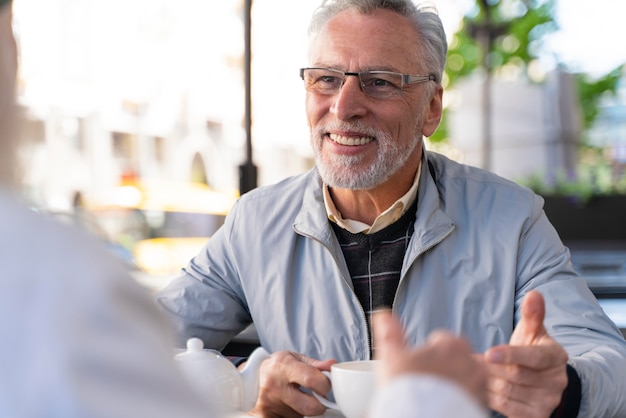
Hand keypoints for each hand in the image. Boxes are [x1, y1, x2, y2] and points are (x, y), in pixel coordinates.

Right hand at [248, 350, 334, 417]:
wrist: (248, 378)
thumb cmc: (274, 367)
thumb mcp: (293, 359)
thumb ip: (315, 364)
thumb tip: (333, 367)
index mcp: (283, 367)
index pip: (312, 379)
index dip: (325, 384)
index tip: (326, 385)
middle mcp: (275, 386)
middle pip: (310, 407)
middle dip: (320, 405)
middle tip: (318, 398)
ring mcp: (269, 404)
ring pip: (301, 416)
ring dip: (302, 410)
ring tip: (294, 398)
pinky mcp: (265, 417)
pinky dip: (292, 415)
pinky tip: (286, 406)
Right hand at [372, 310, 486, 405]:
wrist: (423, 416)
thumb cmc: (410, 389)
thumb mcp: (391, 355)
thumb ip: (390, 332)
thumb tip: (383, 316)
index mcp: (452, 345)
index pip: (442, 339)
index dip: (427, 350)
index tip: (420, 361)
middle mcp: (471, 363)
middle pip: (457, 358)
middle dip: (445, 366)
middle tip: (427, 380)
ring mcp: (479, 386)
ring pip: (467, 379)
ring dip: (455, 383)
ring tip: (437, 394)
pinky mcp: (481, 406)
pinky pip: (473, 399)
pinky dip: (461, 400)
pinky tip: (445, 404)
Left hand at [484, 290, 568, 417]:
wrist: (542, 382)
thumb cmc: (532, 350)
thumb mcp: (533, 332)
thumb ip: (532, 314)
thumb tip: (534, 294)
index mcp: (556, 357)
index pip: (534, 357)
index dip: (511, 355)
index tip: (489, 353)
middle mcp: (556, 381)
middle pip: (515, 375)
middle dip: (490, 367)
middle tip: (472, 360)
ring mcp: (547, 401)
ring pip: (508, 391)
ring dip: (486, 381)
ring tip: (474, 371)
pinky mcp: (535, 416)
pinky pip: (506, 407)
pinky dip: (489, 396)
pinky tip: (480, 386)